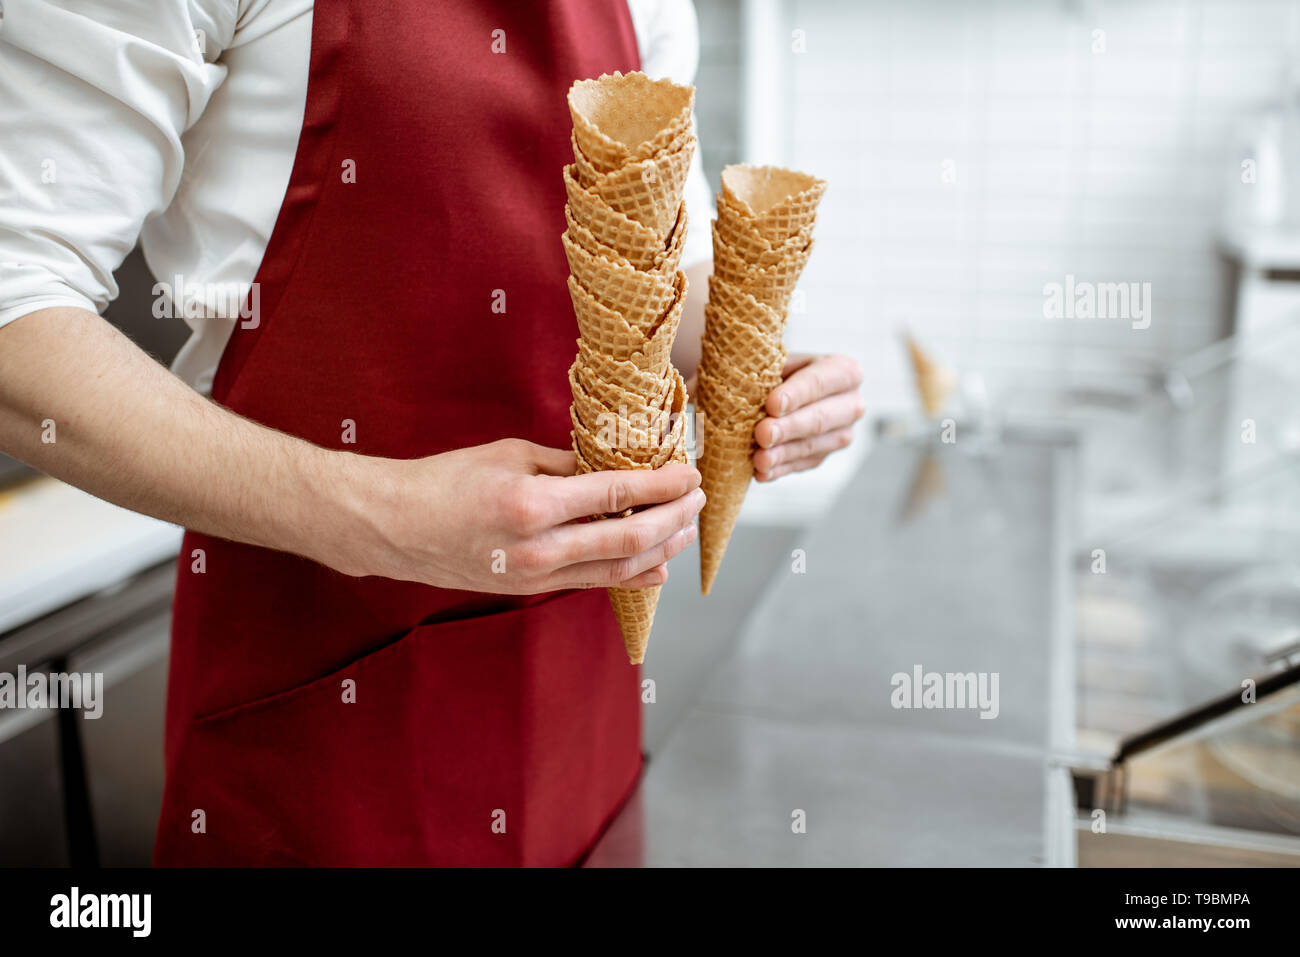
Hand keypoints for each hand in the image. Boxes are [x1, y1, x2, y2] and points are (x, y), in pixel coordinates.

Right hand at [339, 439, 703, 594]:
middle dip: (671, 518)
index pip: (616, 493)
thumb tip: (616, 464)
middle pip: (628, 537)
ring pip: (617, 568)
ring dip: (660, 549)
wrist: (395, 528)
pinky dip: (631, 575)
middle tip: (696, 500)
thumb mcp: (510, 455)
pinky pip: (593, 582)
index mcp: (533, 504)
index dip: (661, 485)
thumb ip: (566, 463)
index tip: (688, 474)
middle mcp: (540, 547)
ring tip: (686, 530)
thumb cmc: (447, 481)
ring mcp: (536, 576)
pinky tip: (657, 566)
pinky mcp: (531, 590)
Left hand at [753, 354, 863, 481]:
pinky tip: (762, 472)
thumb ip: (768, 368)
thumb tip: (748, 386)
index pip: (820, 382)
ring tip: (759, 459)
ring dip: (783, 454)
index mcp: (844, 371)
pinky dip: (780, 469)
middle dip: (789, 427)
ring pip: (813, 446)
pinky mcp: (825, 455)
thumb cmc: (779, 369)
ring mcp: (842, 434)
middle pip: (820, 418)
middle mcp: (851, 404)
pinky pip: (803, 464)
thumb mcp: (777, 359)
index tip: (772, 405)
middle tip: (763, 434)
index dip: (796, 394)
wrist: (784, 389)